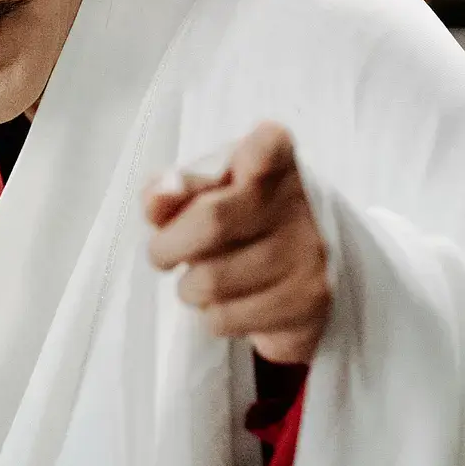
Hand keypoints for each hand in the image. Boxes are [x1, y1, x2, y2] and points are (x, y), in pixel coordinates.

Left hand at [142, 122, 330, 365]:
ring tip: (204, 279)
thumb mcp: (210, 188)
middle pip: (211, 222)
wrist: (305, 265)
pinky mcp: (308, 303)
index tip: (245, 163)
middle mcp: (301, 204)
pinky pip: (225, 319)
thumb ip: (175, 188)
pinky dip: (212, 315)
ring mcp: (311, 256)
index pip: (270, 146)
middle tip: (163, 254)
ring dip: (189, 288)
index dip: (255, 152)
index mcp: (277, 161)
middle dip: (167, 247)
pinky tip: (231, 300)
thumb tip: (155, 200)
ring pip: (210, 282)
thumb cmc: (241, 214)